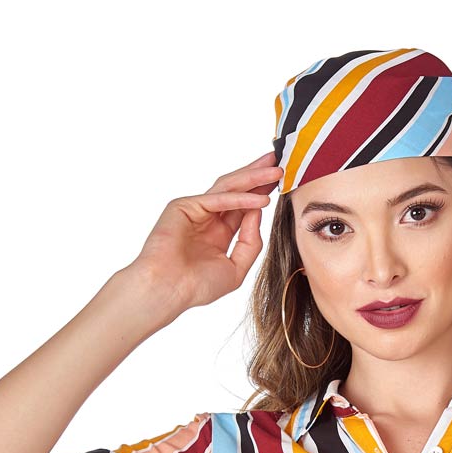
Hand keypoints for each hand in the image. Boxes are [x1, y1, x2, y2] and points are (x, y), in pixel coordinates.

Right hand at [126, 152, 283, 321]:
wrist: (168, 291)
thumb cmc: (196, 286)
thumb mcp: (235, 268)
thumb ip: (250, 243)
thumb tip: (259, 213)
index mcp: (218, 232)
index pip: (244, 206)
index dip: (262, 193)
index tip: (283, 182)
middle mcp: (207, 217)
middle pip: (237, 190)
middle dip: (259, 176)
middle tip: (280, 161)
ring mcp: (195, 210)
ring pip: (228, 187)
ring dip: (252, 178)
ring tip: (275, 170)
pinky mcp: (184, 206)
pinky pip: (217, 199)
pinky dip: (239, 198)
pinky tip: (259, 200)